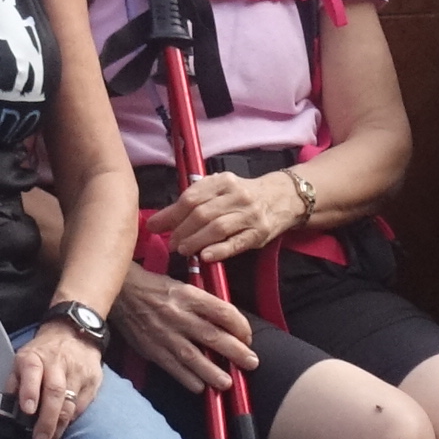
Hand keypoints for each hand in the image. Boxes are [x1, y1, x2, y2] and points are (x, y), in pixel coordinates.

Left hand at [10, 324, 107, 438]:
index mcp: (36, 357)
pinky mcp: (93, 383)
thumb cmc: (43, 353)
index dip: (30, 390)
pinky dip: (70, 423)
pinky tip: (61, 434)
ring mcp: (78, 374)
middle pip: (55, 393)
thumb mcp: (23, 358)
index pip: (32, 371)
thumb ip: (15, 381)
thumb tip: (6, 405)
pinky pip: (81, 407)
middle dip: (47, 420)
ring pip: (70, 405)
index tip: (27, 410)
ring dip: (58, 429)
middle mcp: (58, 364)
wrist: (75, 334)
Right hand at [111, 267, 258, 394]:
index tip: (248, 337)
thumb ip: (203, 303)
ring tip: (227, 383)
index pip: (222, 312)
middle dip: (235, 352)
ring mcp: (164, 334)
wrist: (120, 293)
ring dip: (212, 372)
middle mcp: (179, 315)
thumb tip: (227, 322)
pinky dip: (187, 379)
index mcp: (189, 296)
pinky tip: (199, 387)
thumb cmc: (155, 288)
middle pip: (213, 336)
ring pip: (193, 356)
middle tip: (251, 363)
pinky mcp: (152, 348)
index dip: (240, 326)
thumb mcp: (182, 286)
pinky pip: (172, 367)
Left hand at [158, 170, 297, 268]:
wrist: (282, 198)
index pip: (191, 197)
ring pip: (217, 228)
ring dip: (196, 241)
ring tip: (183, 250)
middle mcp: (237, 195)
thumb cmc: (243, 196)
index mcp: (223, 181)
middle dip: (181, 230)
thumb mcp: (220, 189)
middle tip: (171, 243)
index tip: (155, 226)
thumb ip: (194, 201)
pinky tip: (206, 257)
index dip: (171, 214)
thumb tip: (161, 219)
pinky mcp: (259, 233)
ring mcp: (250, 214)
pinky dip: (219, 251)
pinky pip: (237, 243)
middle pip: (202, 213)